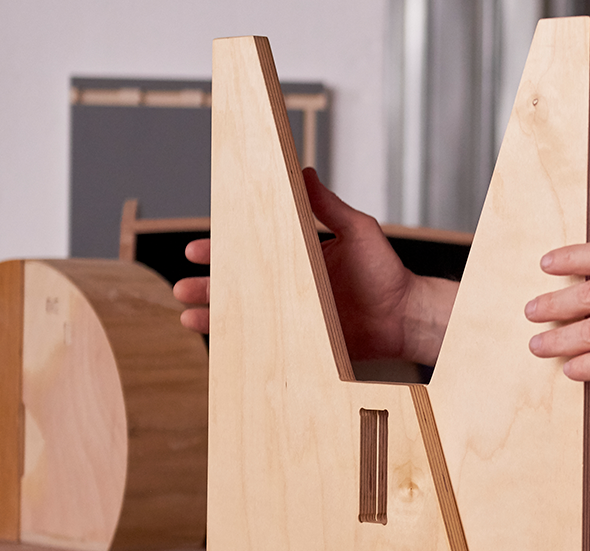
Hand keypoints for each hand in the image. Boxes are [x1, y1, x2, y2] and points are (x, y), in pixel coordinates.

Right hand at [173, 167, 418, 360]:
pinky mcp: (302, 341)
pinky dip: (240, 341)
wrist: (407, 316)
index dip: (222, 249)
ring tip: (189, 314)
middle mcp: (292, 286)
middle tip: (182, 286)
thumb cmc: (387, 273)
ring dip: (215, 314)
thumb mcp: (358, 231)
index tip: (196, 249)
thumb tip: (304, 170)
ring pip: (245, 313)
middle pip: (240, 284)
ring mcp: (295, 315)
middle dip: (209, 285)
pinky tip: (218, 340)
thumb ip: (329, 206)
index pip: (252, 250)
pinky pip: (265, 341)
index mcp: (299, 257)